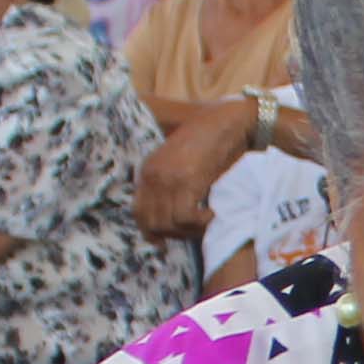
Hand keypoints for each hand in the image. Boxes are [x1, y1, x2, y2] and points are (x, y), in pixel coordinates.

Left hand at [136, 104, 258, 239]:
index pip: (138, 211)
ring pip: (168, 224)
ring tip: (204, 222)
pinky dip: (199, 223)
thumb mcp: (179, 163)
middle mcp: (152, 175)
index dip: (150, 231)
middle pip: (152, 222)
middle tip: (192, 231)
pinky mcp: (187, 182)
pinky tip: (210, 214)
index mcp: (147, 169)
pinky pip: (185, 217)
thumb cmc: (208, 141)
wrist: (226, 122)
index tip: (164, 241)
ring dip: (188, 230)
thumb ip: (169, 183)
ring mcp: (168, 179)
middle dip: (173, 234)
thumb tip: (172, 214)